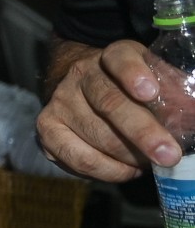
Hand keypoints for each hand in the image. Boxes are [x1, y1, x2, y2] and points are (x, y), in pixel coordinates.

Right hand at [39, 39, 180, 181]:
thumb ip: (174, 92)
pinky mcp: (47, 129)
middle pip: (109, 103)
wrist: (82, 90)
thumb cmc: (129, 89)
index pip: (120, 59)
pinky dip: (110, 171)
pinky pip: (79, 159)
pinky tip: (129, 170)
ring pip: (97, 136)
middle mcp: (80, 75)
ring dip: (131, 157)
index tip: (150, 92)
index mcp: (111, 56)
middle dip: (142, 132)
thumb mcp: (155, 79)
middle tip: (169, 154)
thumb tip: (192, 112)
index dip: (134, 74)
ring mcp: (59, 102)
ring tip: (152, 162)